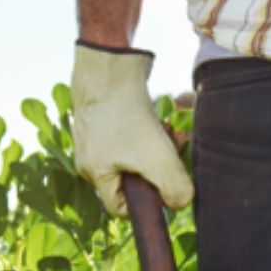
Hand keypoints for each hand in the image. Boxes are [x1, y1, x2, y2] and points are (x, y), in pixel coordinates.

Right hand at [71, 42, 193, 216]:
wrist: (110, 63)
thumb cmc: (128, 114)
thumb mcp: (158, 159)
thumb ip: (175, 188)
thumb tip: (180, 203)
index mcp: (95, 174)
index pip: (118, 207)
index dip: (145, 204)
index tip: (165, 185)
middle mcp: (90, 157)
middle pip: (131, 178)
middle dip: (158, 168)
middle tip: (175, 150)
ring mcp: (96, 135)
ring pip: (134, 154)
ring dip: (158, 146)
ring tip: (171, 130)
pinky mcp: (105, 115)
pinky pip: (130, 133)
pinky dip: (149, 129)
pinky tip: (161, 117)